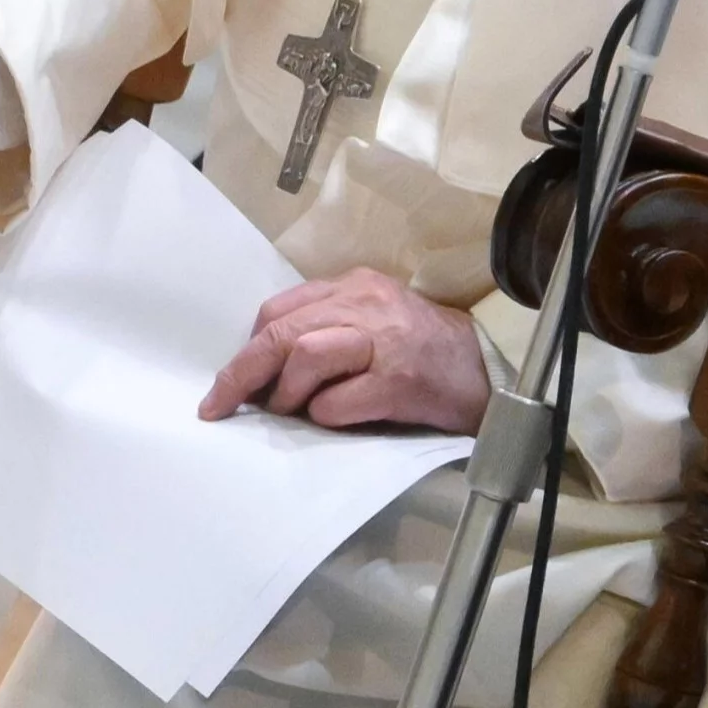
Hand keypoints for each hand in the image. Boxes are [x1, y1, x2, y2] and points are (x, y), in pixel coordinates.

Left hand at [199, 268, 491, 432]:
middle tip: (219, 405)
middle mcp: (365, 304)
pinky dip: (324, 414)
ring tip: (286, 413)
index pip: (279, 310)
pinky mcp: (401, 381)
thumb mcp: (370, 322)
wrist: (488, 369)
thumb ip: (324, 330)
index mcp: (353, 286)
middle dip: (242, 372)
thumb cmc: (422, 350)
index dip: (246, 348)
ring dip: (284, 392)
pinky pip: (342, 399)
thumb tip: (264, 370)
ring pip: (305, 354)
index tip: (229, 382)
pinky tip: (331, 421)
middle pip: (282, 330)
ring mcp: (384, 341)